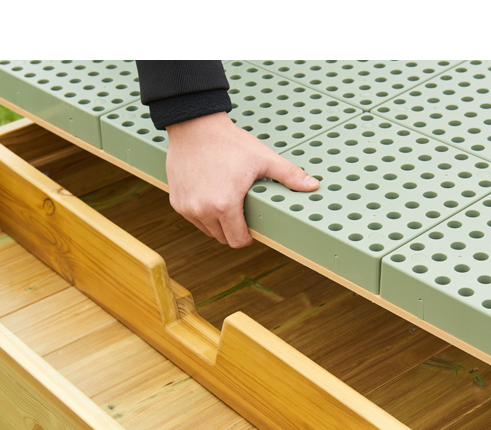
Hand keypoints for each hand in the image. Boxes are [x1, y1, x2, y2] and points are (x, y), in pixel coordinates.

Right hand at [165, 111, 320, 247]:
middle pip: (223, 238)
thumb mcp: (262, 158)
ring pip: (207, 230)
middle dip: (234, 231)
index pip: (237, 241)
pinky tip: (210, 198)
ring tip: (226, 205)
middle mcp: (202, 210)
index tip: (252, 229)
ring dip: (218, 224)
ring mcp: (187, 207)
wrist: (194, 126)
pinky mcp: (176, 202)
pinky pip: (193, 219)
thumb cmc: (228, 142)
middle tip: (241, 214)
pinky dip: (202, 214)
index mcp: (224, 205)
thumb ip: (288, 175)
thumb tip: (313, 186)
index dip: (247, 238)